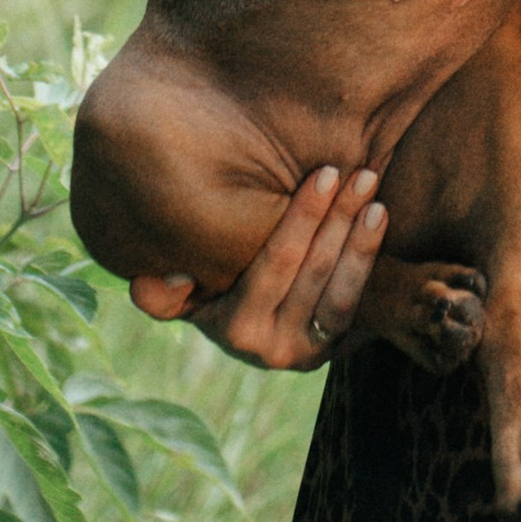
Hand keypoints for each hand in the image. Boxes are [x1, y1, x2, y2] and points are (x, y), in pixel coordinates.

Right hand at [130, 164, 386, 369]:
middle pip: (309, 271)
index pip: (272, 266)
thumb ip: (166, 285)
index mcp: (225, 323)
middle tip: (358, 169)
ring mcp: (301, 352)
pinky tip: (379, 217)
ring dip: (358, 234)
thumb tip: (141, 282)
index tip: (325, 173)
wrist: (259, 311)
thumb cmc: (220, 270)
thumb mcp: (188, 279)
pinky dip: (367, 259)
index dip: (302, 218)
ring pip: (337, 289)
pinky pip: (353, 305)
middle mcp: (262, 346)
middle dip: (336, 215)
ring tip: (371, 186)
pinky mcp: (330, 349)